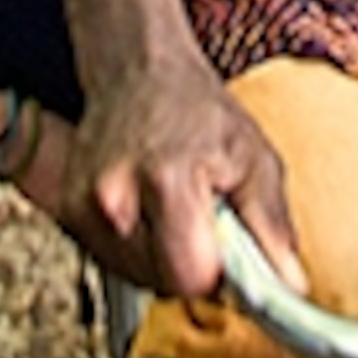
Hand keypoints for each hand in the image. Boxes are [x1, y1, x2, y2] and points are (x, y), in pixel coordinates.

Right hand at [58, 54, 302, 300]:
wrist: (137, 72)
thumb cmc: (197, 111)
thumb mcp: (254, 158)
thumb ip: (271, 226)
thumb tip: (290, 285)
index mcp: (166, 182)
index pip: (189, 277)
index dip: (215, 274)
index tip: (225, 251)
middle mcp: (114, 198)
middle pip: (162, 283)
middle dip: (189, 265)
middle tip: (201, 218)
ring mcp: (83, 207)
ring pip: (135, 278)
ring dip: (160, 259)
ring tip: (173, 210)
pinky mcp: (68, 212)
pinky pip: (112, 262)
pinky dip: (135, 248)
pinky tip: (147, 212)